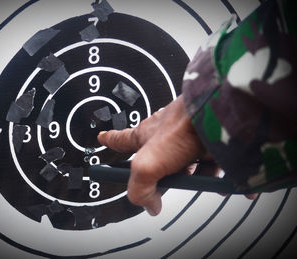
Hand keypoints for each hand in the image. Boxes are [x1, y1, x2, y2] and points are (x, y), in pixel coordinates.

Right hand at [98, 95, 206, 215]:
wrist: (216, 115)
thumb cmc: (181, 127)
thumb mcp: (147, 165)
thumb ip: (140, 189)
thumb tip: (149, 205)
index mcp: (143, 136)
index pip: (120, 139)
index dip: (110, 140)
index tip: (102, 137)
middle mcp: (164, 134)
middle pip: (158, 158)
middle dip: (165, 172)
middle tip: (170, 179)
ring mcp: (186, 135)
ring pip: (186, 161)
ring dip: (193, 174)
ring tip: (198, 177)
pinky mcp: (207, 139)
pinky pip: (209, 161)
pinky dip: (212, 172)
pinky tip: (215, 177)